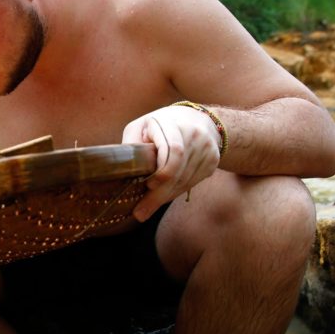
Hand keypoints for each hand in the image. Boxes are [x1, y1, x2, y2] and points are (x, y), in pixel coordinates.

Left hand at [122, 105, 222, 220]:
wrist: (198, 119)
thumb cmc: (161, 124)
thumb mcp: (141, 125)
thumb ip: (132, 143)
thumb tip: (122, 168)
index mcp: (174, 124)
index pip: (174, 152)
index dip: (161, 173)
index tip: (147, 186)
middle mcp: (195, 136)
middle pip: (179, 172)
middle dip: (158, 195)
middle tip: (140, 213)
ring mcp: (207, 150)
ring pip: (185, 181)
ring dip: (166, 196)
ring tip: (149, 206)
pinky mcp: (213, 161)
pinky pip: (193, 183)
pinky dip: (176, 191)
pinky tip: (165, 194)